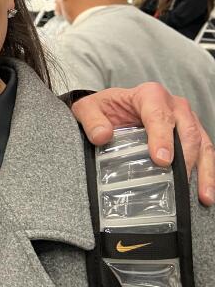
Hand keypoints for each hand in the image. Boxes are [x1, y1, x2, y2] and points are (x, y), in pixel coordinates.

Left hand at [72, 82, 214, 206]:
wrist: (111, 108)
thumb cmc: (104, 108)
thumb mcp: (88, 109)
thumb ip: (92, 120)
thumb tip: (102, 136)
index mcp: (149, 95)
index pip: (159, 116)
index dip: (162, 138)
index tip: (161, 160)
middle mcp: (173, 105)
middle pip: (186, 131)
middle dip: (185, 158)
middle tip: (178, 182)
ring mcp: (187, 120)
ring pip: (202, 143)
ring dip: (203, 170)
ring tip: (202, 195)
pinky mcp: (193, 134)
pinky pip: (205, 152)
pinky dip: (207, 172)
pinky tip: (204, 193)